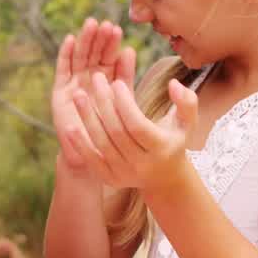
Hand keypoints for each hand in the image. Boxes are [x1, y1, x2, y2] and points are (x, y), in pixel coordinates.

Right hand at [52, 18, 135, 169]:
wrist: (95, 158)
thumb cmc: (114, 133)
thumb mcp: (124, 102)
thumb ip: (125, 77)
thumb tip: (130, 51)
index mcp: (107, 81)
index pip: (109, 58)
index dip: (112, 44)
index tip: (117, 30)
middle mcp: (89, 80)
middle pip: (93, 54)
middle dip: (98, 39)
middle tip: (105, 24)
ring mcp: (74, 84)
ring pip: (79, 58)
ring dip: (84, 41)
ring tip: (90, 25)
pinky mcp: (60, 93)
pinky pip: (62, 70)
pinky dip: (65, 54)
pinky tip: (70, 39)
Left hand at [64, 72, 197, 191]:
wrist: (164, 178)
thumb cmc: (174, 140)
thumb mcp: (188, 122)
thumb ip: (187, 101)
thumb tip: (173, 84)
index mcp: (161, 149)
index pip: (137, 125)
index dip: (125, 104)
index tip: (116, 82)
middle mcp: (142, 164)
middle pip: (117, 132)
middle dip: (104, 103)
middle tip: (95, 79)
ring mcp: (124, 173)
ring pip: (102, 144)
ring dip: (88, 119)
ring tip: (79, 95)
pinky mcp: (110, 178)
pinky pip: (92, 159)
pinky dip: (80, 143)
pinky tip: (70, 125)